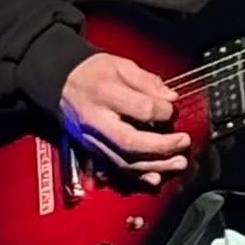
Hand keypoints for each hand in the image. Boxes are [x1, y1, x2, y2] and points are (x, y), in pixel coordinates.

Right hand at [59, 51, 189, 184]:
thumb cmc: (93, 73)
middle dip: (162, 147)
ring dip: (155, 166)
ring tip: (178, 162)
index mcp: (104, 94)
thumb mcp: (121, 65)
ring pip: (124, 161)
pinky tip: (155, 178)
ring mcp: (92, 140)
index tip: (173, 109)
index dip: (163, 111)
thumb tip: (171, 98)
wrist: (60, 84)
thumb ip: (147, 81)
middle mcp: (96, 121)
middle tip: (184, 142)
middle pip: (131, 142)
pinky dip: (137, 176)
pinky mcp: (92, 151)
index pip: (140, 108)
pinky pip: (115, 169)